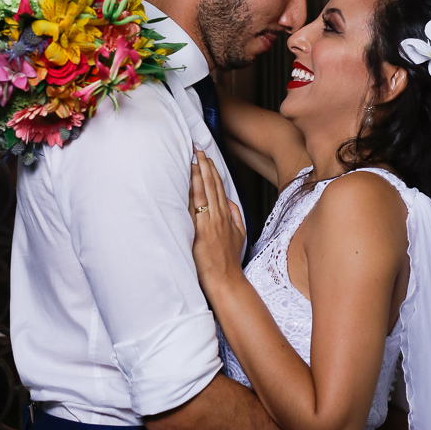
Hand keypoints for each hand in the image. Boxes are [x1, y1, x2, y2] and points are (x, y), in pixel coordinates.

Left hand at [190, 148, 246, 299]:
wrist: (227, 280)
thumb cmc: (229, 261)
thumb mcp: (239, 236)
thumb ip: (236, 217)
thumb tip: (230, 202)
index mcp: (227, 217)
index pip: (219, 188)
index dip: (213, 171)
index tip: (207, 157)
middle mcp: (220, 216)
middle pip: (212, 185)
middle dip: (205, 165)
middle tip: (198, 148)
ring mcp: (211, 223)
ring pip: (206, 192)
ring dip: (200, 173)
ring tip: (194, 157)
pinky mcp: (202, 231)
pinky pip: (198, 207)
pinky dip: (195, 192)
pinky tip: (191, 180)